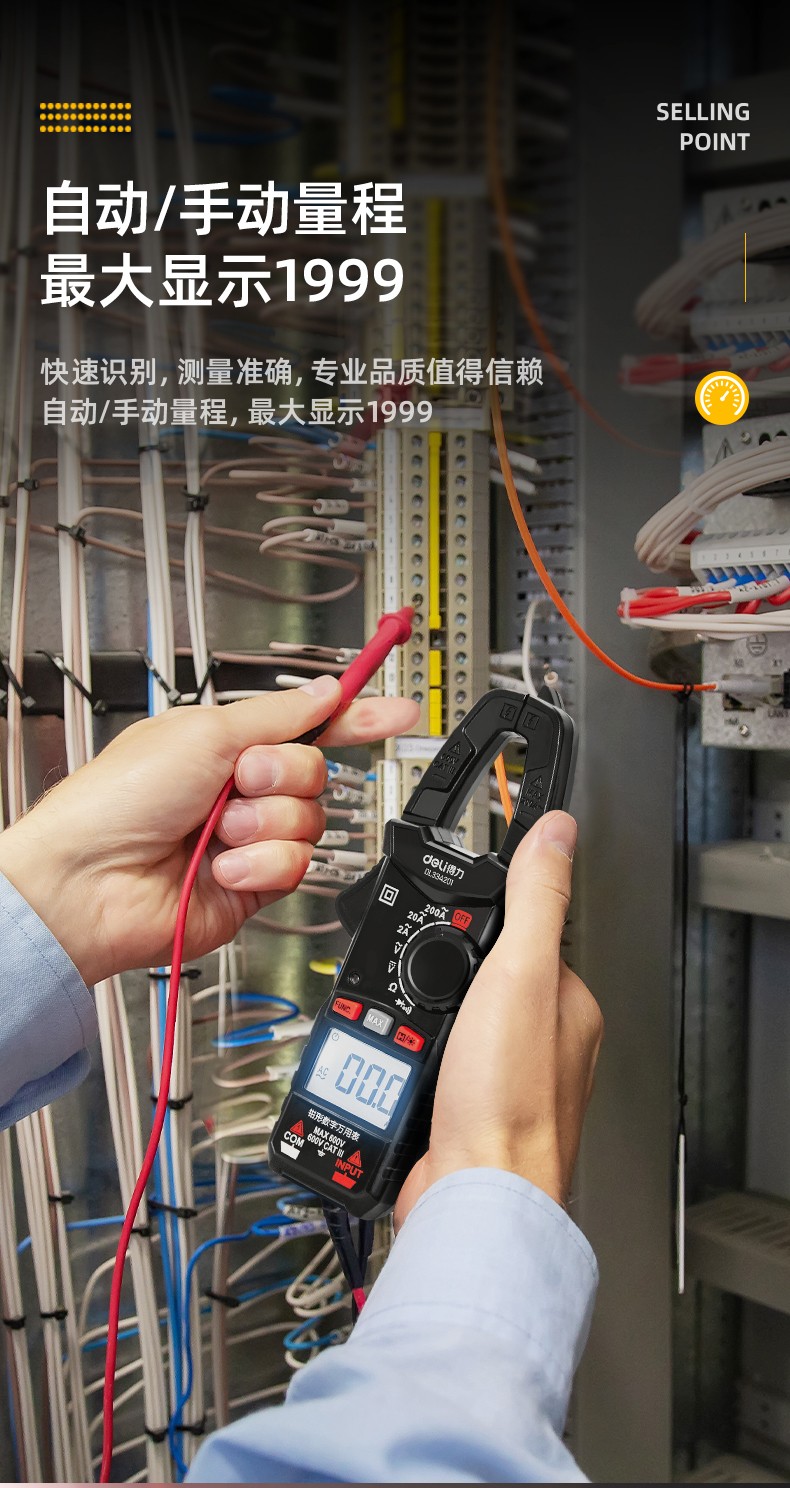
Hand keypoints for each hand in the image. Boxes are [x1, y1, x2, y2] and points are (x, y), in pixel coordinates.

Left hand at [0, 676, 418, 985]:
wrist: (90, 881)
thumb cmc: (119, 799)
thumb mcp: (204, 733)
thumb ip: (276, 715)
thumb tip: (324, 692)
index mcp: (227, 743)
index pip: (309, 726)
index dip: (357, 717)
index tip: (400, 710)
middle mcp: (241, 790)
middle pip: (316, 774)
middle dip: (282, 776)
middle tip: (239, 780)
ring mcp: (248, 839)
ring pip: (308, 822)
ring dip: (264, 825)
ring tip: (217, 832)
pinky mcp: (253, 885)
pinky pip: (293, 866)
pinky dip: (258, 865)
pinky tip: (220, 868)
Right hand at [395, 812, 602, 1225]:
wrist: (472, 1196)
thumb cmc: (509, 1101)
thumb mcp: (519, 972)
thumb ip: (535, 898)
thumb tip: (557, 831)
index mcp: (566, 1005)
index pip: (523, 935)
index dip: (481, 926)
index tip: (452, 930)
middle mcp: (538, 1043)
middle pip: (473, 979)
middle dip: (435, 982)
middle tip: (422, 998)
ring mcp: (497, 1079)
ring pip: (441, 1023)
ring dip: (412, 1024)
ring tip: (404, 1035)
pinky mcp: (458, 1111)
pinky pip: (419, 1064)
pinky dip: (400, 1061)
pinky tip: (397, 1065)